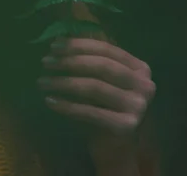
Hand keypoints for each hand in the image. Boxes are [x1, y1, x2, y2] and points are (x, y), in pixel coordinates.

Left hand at [37, 38, 155, 136]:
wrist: (118, 150)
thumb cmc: (106, 108)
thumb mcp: (102, 80)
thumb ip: (89, 60)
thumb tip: (59, 37)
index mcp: (140, 67)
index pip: (106, 49)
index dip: (78, 45)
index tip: (53, 45)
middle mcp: (144, 85)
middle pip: (101, 65)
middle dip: (70, 61)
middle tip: (45, 62)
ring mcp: (138, 106)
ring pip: (94, 87)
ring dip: (63, 82)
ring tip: (42, 82)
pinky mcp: (126, 126)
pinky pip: (90, 111)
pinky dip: (67, 106)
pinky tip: (50, 101)